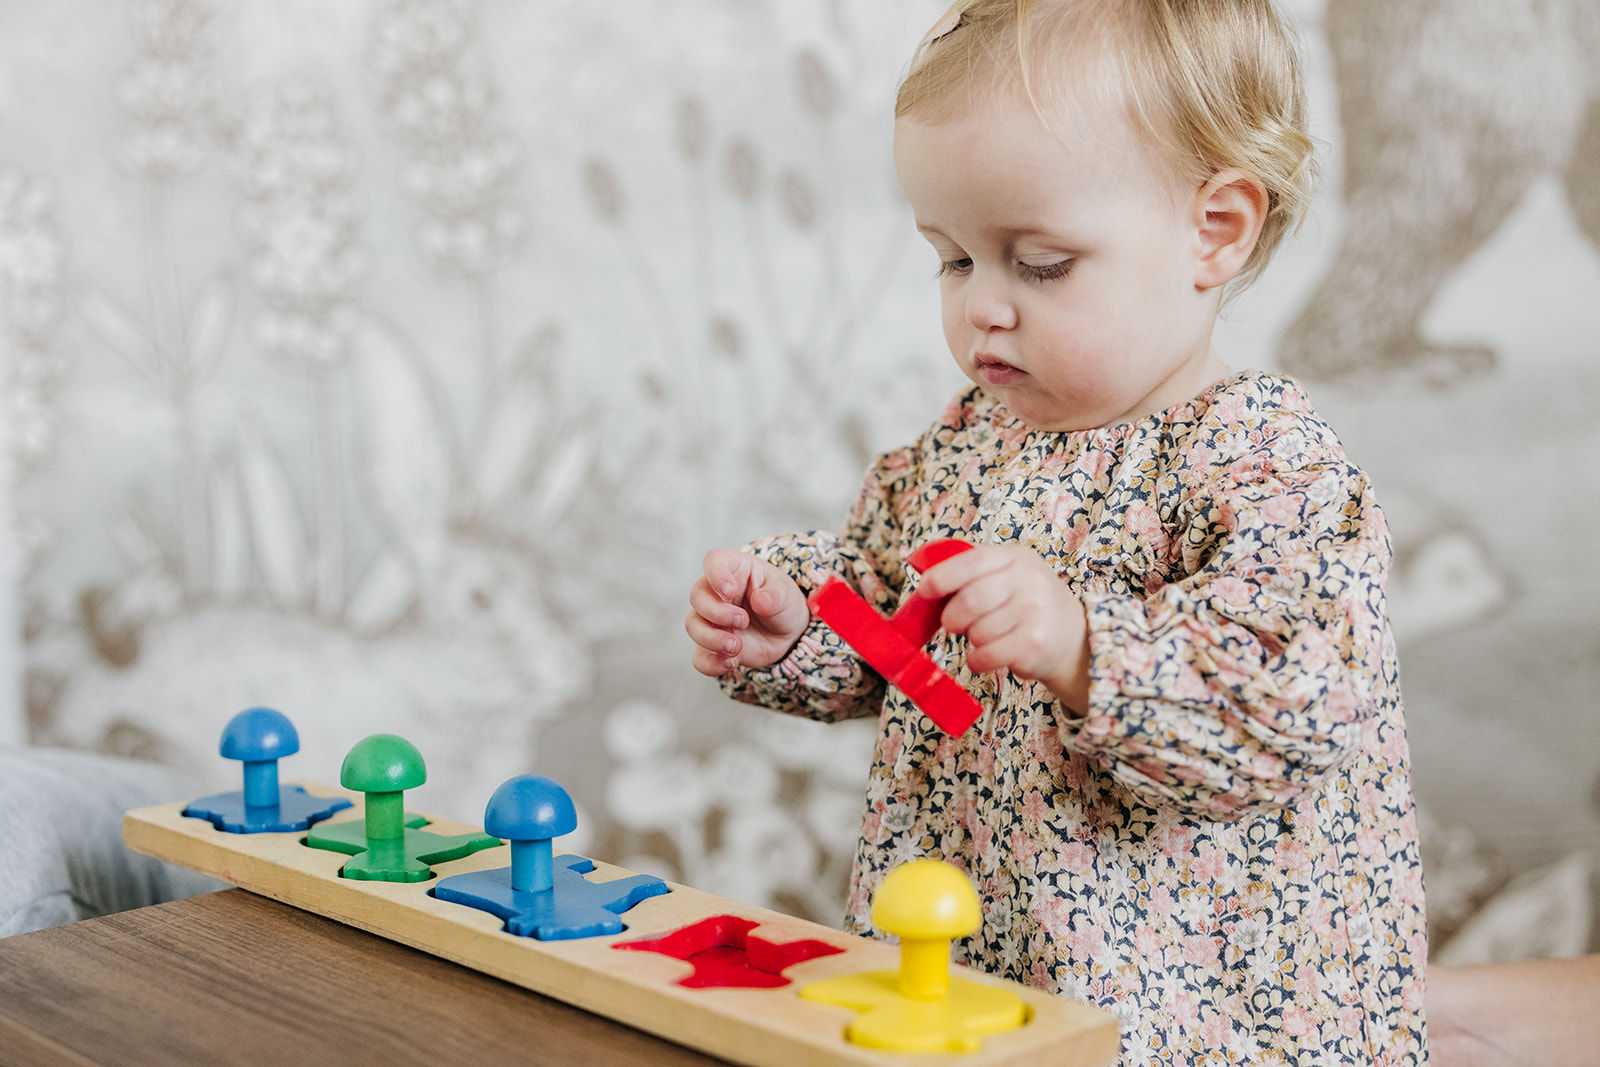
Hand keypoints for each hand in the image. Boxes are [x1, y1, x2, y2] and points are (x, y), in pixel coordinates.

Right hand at [686, 549, 809, 676]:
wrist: (787, 633)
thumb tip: (760, 600)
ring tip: (737, 648)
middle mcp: (716, 593)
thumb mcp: (786, 594)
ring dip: (712, 639)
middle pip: (697, 596)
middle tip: (743, 622)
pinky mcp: (712, 646)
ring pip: (693, 626)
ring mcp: (711, 620)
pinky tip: (731, 664)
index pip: (714, 561)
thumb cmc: (782, 602)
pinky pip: (699, 656)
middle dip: (717, 612)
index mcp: (735, 570)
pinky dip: (711, 663)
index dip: (715, 574)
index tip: (729, 590)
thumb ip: (775, 595)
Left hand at [916, 544, 1089, 712]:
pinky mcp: (1034, 644)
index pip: (971, 562)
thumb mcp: (1008, 573)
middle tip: (954, 623)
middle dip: (952, 617)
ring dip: (971, 639)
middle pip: (970, 600)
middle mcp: (1029, 580)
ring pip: (977, 631)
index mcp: (1014, 557)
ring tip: (985, 636)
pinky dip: (977, 660)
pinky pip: (987, 655)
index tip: (925, 590)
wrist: (1072, 636)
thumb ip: (972, 571)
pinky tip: (985, 656)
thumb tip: (925, 577)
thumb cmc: (1026, 603)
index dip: (941, 577)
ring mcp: (1035, 612)